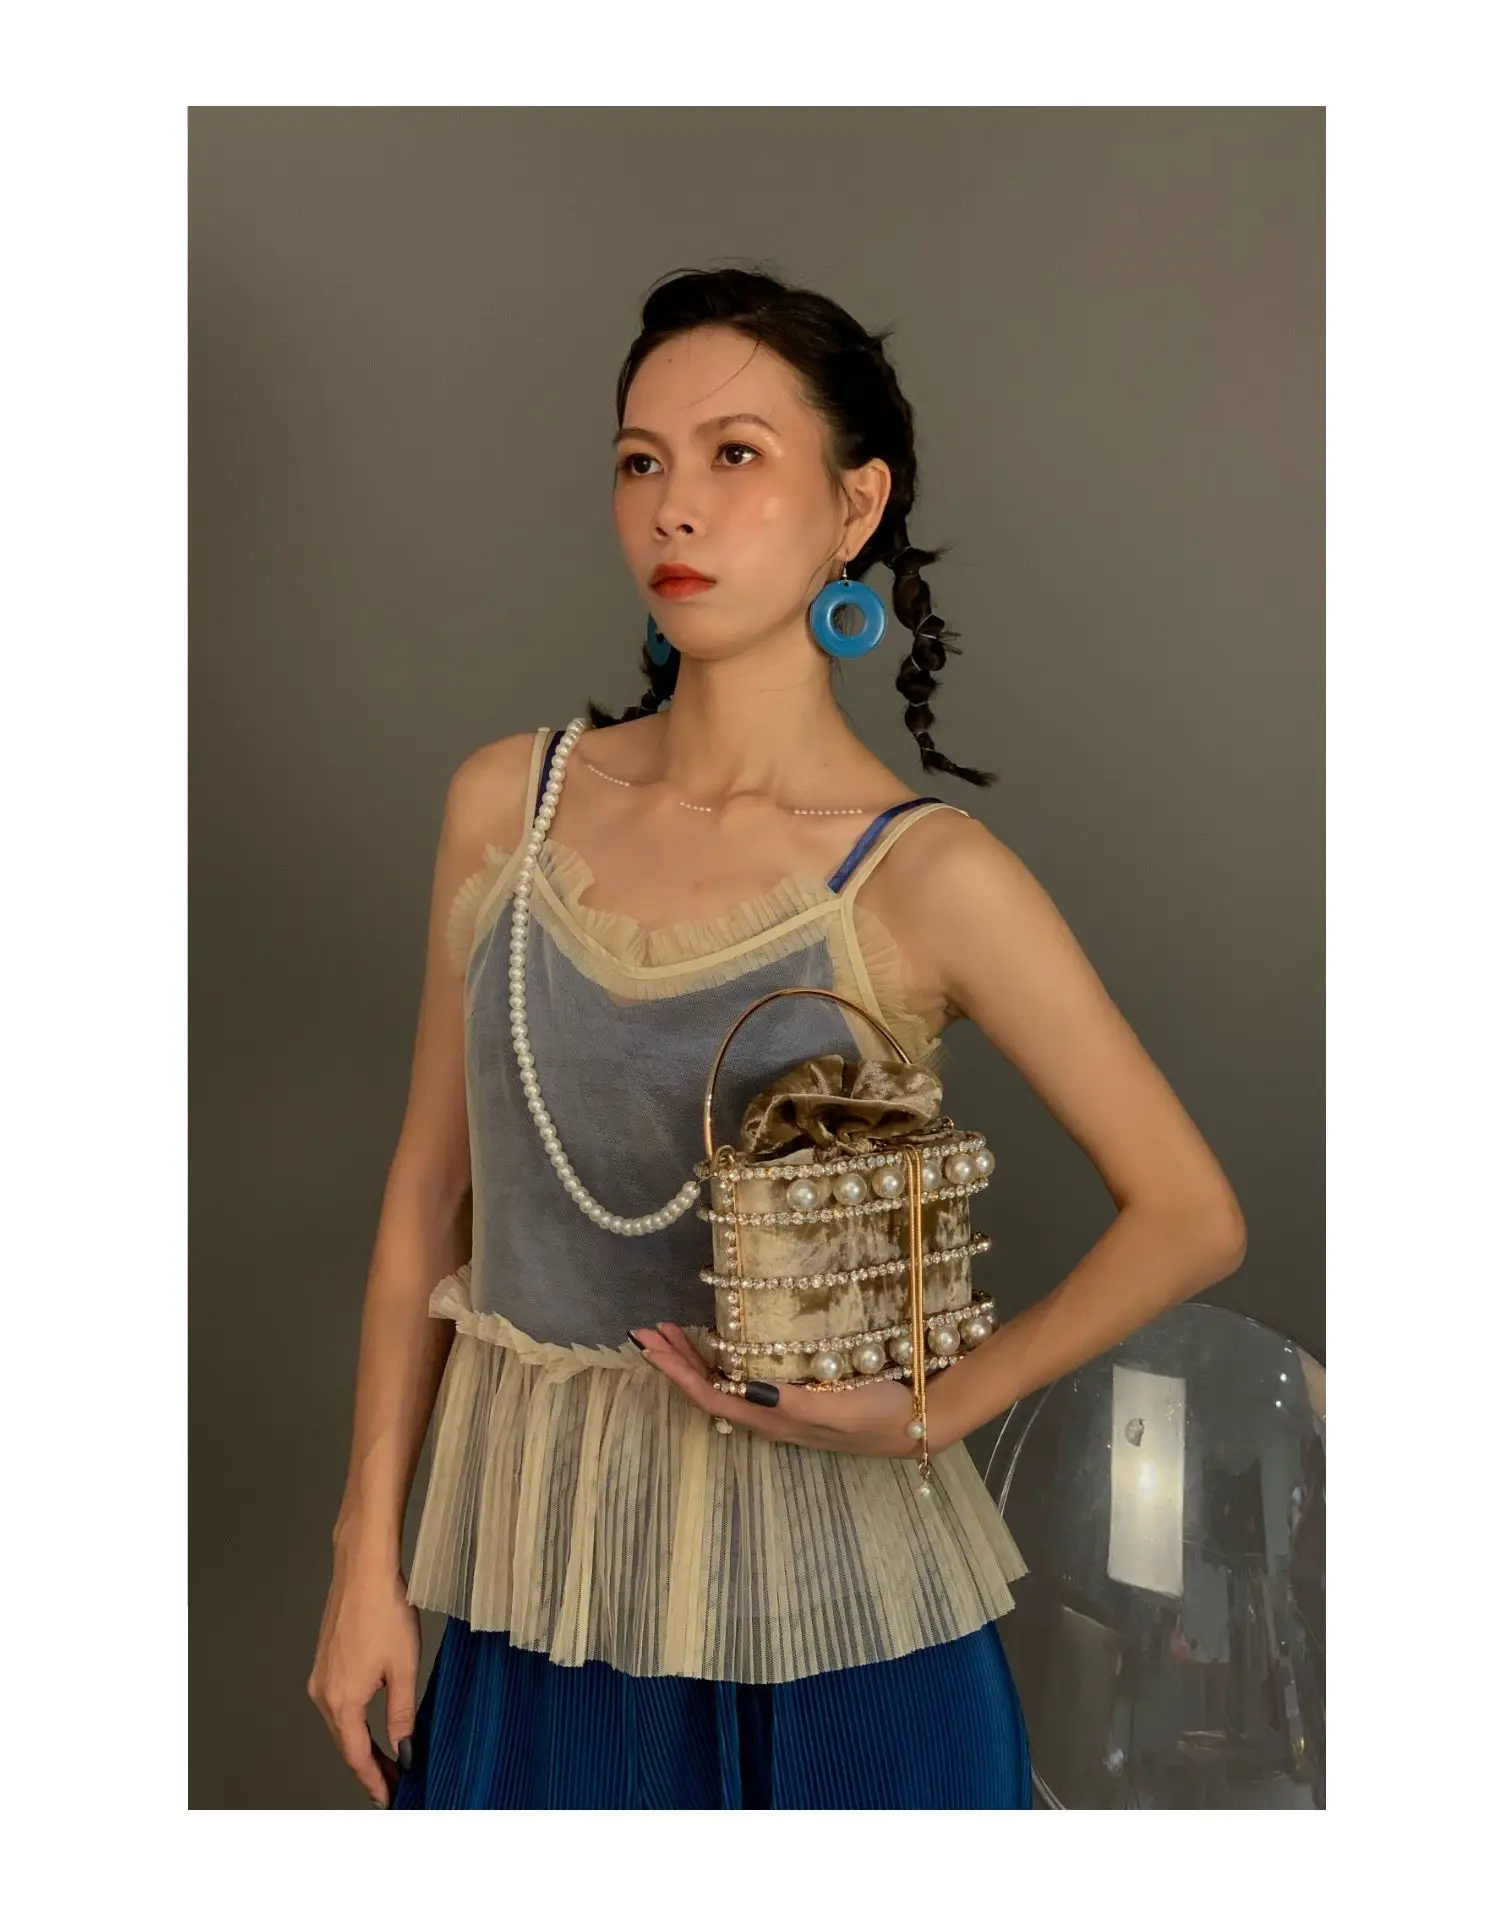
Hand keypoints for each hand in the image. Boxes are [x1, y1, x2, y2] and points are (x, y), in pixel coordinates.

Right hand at [306, 1549, 420, 1807]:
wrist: (364, 1568)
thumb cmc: (385, 1610)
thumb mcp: (404, 1668)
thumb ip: (402, 1715)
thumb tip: (403, 1750)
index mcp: (342, 1701)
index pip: (357, 1756)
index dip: (375, 1781)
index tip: (390, 1797)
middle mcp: (323, 1694)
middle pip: (346, 1744)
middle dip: (370, 1767)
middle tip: (394, 1784)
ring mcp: (320, 1677)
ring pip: (341, 1725)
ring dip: (362, 1745)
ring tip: (388, 1760)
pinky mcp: (324, 1662)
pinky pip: (338, 1705)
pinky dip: (355, 1722)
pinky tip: (372, 1725)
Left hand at [630, 1323, 925, 1459]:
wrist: (921, 1421)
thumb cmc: (878, 1413)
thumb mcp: (834, 1408)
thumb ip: (789, 1402)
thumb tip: (744, 1388)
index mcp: (769, 1419)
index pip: (709, 1394)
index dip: (676, 1371)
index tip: (650, 1344)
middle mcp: (768, 1415)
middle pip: (710, 1388)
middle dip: (678, 1361)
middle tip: (652, 1330)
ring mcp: (783, 1406)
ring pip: (726, 1381)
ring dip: (698, 1357)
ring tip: (677, 1331)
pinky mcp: (800, 1393)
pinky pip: (748, 1374)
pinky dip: (726, 1355)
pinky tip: (729, 1340)